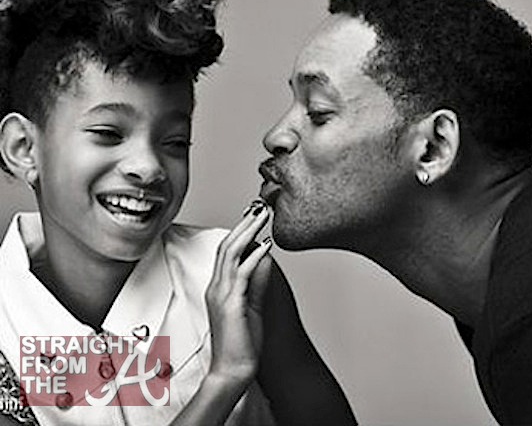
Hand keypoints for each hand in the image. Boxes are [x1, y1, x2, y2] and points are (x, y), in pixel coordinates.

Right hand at [205, 203, 272, 385]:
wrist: (232, 373)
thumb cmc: (241, 344)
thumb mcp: (252, 305)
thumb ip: (257, 281)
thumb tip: (264, 257)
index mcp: (219, 287)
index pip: (227, 251)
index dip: (240, 231)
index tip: (254, 216)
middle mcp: (217, 287)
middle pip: (227, 245)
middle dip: (244, 224)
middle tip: (260, 207)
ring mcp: (222, 295)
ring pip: (232, 254)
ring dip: (248, 232)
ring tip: (263, 216)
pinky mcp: (232, 304)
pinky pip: (242, 274)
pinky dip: (253, 257)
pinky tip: (265, 245)